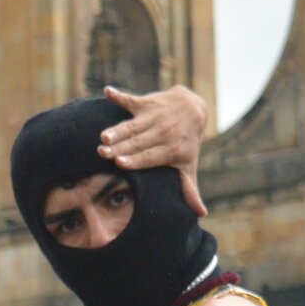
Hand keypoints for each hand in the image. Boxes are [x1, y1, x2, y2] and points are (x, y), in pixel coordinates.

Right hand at [97, 85, 208, 215]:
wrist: (194, 109)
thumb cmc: (186, 142)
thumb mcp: (188, 165)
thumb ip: (189, 189)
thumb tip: (201, 214)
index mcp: (171, 149)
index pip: (150, 156)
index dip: (135, 159)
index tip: (120, 163)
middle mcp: (163, 132)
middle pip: (138, 142)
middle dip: (121, 148)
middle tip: (103, 153)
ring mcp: (154, 116)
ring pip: (133, 125)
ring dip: (118, 129)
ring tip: (103, 136)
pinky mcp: (147, 102)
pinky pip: (131, 99)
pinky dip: (119, 95)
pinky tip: (107, 91)